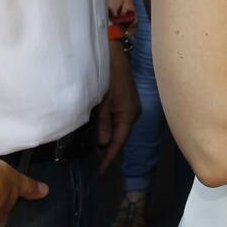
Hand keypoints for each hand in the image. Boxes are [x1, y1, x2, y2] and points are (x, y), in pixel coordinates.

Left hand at [97, 45, 140, 173]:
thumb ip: (103, 123)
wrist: (114, 54)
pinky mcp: (126, 102)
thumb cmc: (108, 76)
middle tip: (93, 165)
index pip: (118, 142)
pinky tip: (100, 134)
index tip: (99, 173)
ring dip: (108, 141)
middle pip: (120, 138)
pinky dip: (109, 130)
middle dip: (108, 151)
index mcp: (129, 115)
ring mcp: (130, 108)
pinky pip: (118, 122)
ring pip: (119, 130)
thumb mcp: (103, 101)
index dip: (108, 158)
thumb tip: (104, 144)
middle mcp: (133, 113)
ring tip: (95, 154)